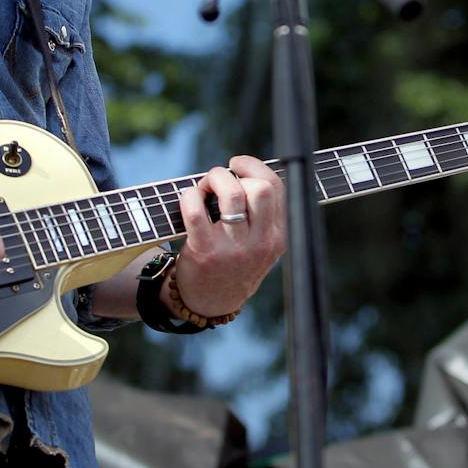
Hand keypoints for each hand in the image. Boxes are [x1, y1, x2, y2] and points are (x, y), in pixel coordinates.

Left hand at [172, 156, 285, 318]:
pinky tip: (189, 199)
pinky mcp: (206, 252)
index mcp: (279, 236)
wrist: (211, 302)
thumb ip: (261, 213)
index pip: (278, 187)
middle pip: (261, 188)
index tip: (237, 165)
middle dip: (236, 173)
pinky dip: (190, 196)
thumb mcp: (260, 243)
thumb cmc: (234, 262)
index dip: (255, 166)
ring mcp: (235, 248)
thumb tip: (238, 170)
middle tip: (219, 180)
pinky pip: (197, 211)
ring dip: (214, 180)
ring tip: (204, 188)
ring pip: (233, 195)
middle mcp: (262, 242)